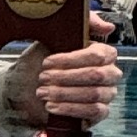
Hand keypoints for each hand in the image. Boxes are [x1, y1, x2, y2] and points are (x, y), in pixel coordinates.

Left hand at [5, 18, 122, 128]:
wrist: (27, 88)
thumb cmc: (43, 63)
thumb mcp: (54, 37)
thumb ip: (83, 23)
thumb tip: (108, 27)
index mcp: (103, 54)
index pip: (99, 55)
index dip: (71, 59)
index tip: (46, 62)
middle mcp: (110, 73)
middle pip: (96, 75)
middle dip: (65, 77)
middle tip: (43, 78)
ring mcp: (107, 94)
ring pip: (94, 94)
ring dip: (64, 93)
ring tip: (42, 92)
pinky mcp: (99, 112)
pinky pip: (94, 111)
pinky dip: (70, 108)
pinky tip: (51, 106)